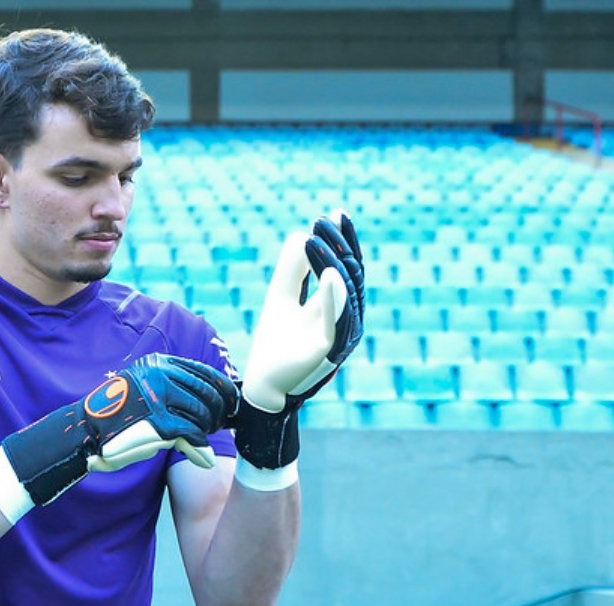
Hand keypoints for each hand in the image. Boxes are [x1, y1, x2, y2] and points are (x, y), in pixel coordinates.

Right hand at [1, 353, 237, 506]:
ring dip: (207, 431)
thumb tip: (211, 400)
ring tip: (203, 441)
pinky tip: (201, 457)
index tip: (232, 403)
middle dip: (219, 412)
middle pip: (207, 393)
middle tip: (219, 426)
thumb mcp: (143, 391)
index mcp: (157, 364)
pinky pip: (192, 434)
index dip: (223, 389)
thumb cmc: (116, 417)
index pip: (203, 373)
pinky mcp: (158, 422)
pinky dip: (200, 448)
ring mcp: (158, 397)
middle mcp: (159, 375)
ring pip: (202, 414)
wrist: (85, 433)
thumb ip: (172, 390)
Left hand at [230, 211, 364, 469]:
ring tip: (316, 239)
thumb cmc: (276, 343)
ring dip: (333, 264)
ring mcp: (340, 338)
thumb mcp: (281, 297)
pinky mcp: (326, 354)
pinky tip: (327, 274)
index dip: (346, 241)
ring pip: (346, 296)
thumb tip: (300, 232)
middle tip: (321, 221)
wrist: (261, 384)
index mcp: (339, 307)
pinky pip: (336, 324)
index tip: (337, 214)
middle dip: (338, 246)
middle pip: (351, 277)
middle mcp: (346, 321)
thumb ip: (292, 269)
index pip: (349, 268)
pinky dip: (334, 298)